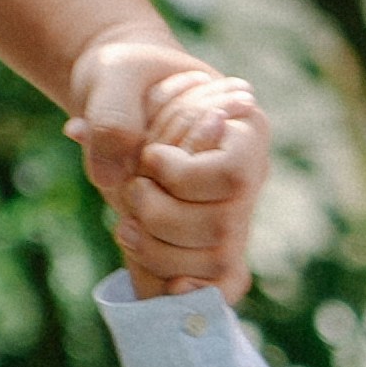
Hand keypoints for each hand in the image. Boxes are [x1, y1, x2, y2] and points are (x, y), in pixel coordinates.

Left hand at [76, 28, 268, 299]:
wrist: (124, 100)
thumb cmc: (126, 80)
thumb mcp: (114, 75)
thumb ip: (112, 114)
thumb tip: (115, 178)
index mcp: (245, 129)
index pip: (233, 174)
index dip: (183, 177)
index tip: (149, 157)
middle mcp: (252, 178)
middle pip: (223, 228)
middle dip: (161, 218)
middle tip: (130, 193)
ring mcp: (236, 216)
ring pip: (216, 262)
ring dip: (159, 253)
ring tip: (124, 226)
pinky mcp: (216, 247)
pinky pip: (220, 287)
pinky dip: (189, 291)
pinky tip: (161, 283)